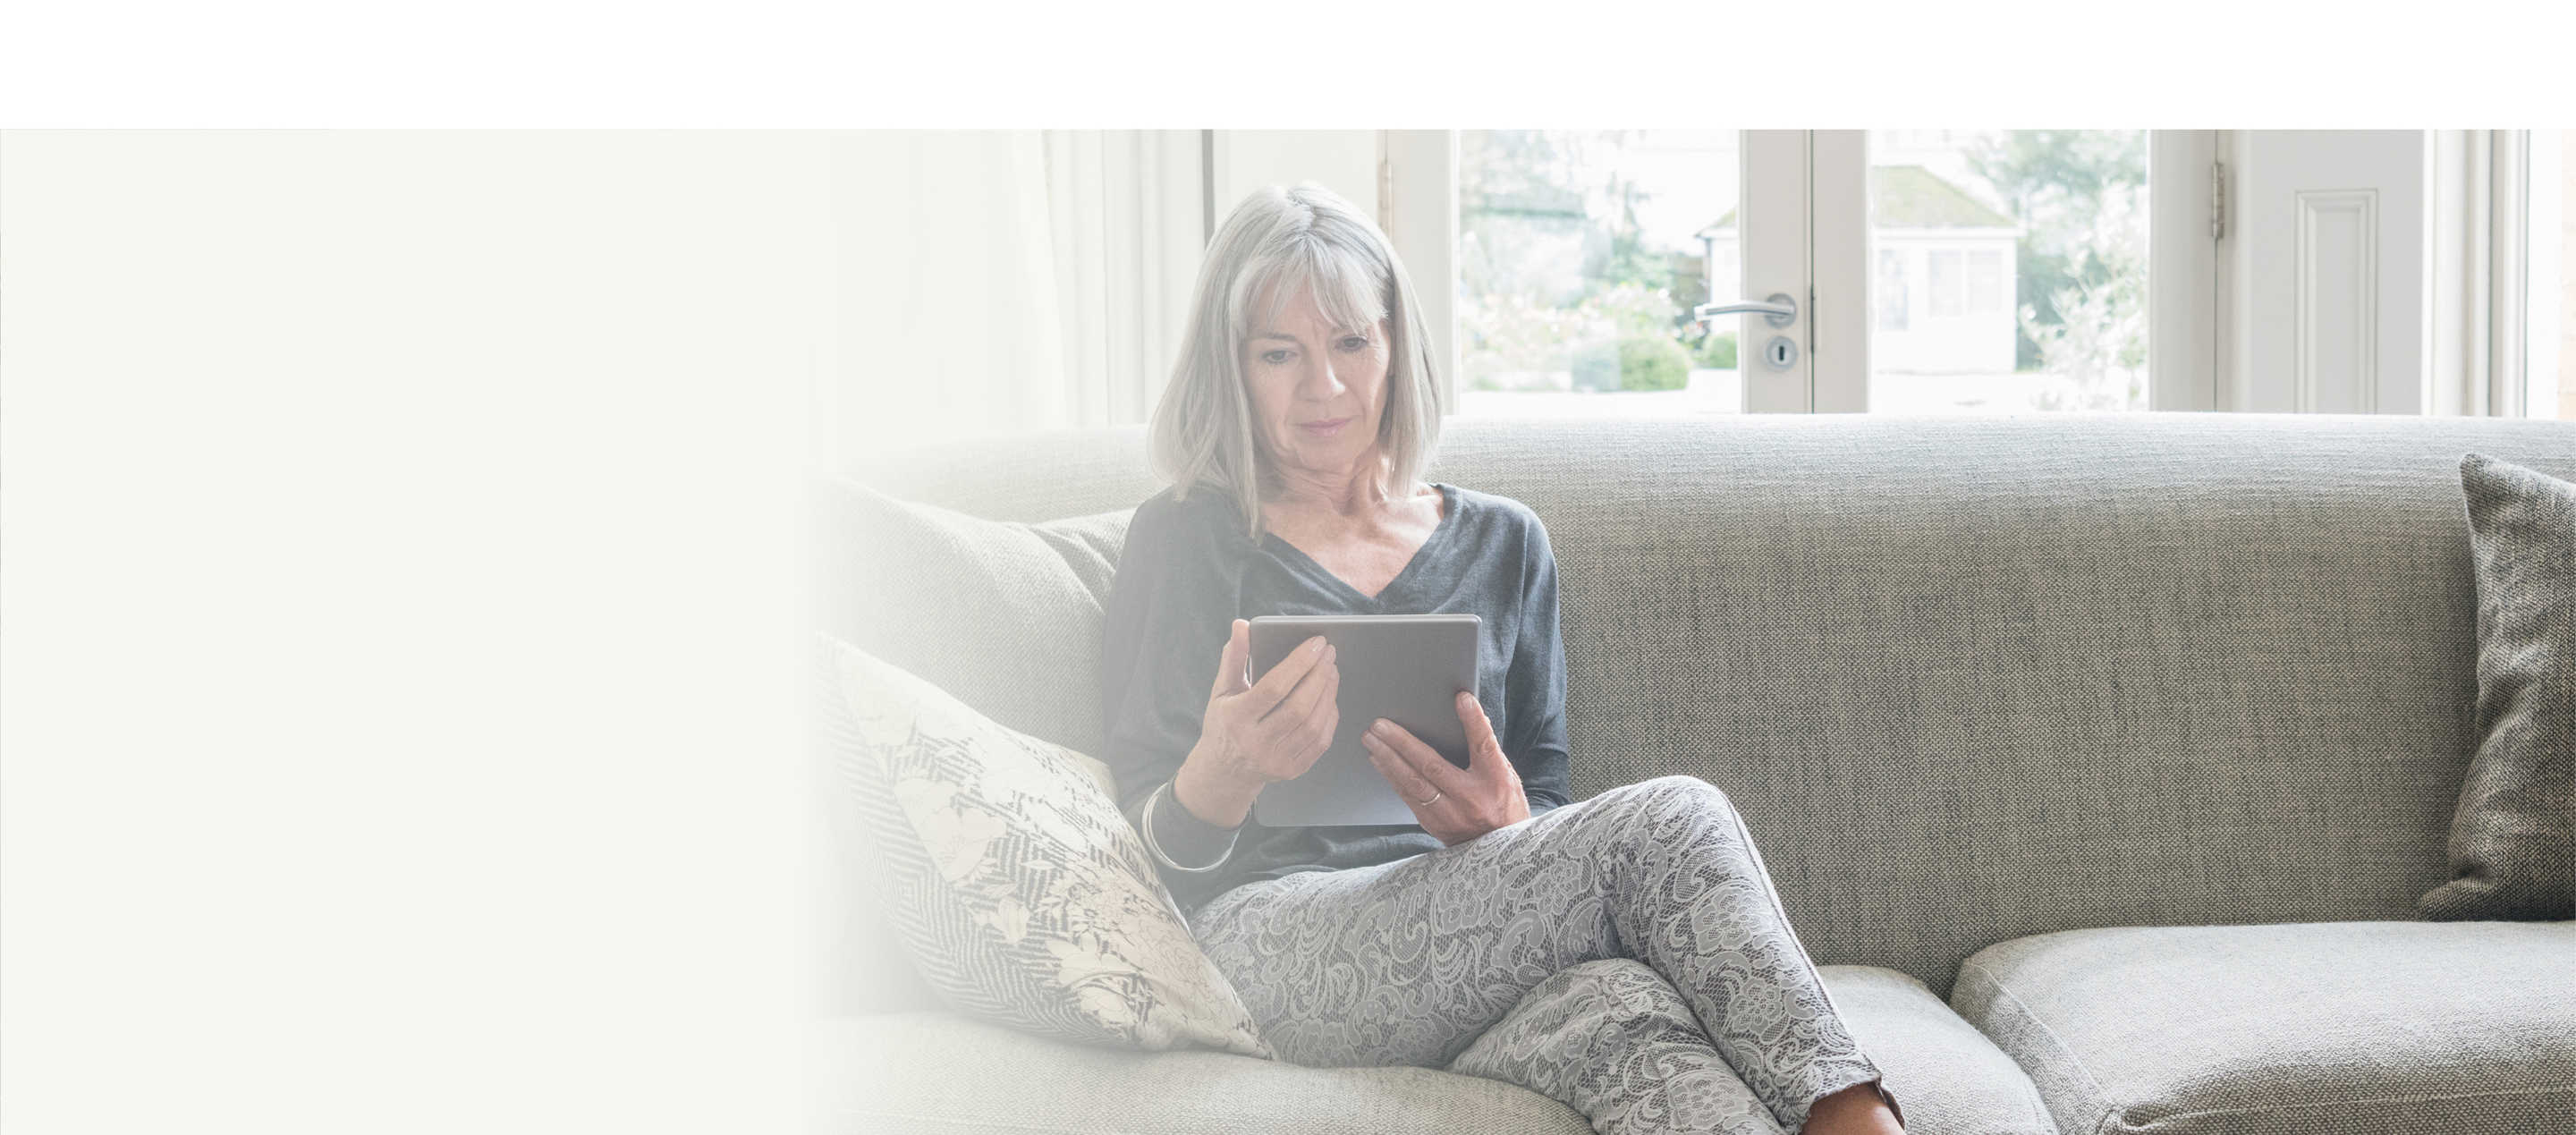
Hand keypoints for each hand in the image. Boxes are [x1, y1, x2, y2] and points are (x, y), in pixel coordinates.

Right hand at [1173, 619, 1339, 827]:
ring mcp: (1276, 760)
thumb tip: (1242, 625)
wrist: (1223, 772)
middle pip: (1299, 707)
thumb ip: (1234, 658)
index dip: (1299, 663)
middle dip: (1319, 675)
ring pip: (1313, 724)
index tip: (1316, 643)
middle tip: (1329, 653)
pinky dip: (1330, 716)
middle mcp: (1255, 743)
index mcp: (1235, 719)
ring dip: (1328, 693)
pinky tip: (1330, 697)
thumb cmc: (1224, 723)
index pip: (1274, 688)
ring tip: (1332, 670)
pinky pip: (1320, 741)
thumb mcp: (1221, 691)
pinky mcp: (1292, 770)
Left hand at [1360, 690, 1529, 846]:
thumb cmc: (1504, 808)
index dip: (1473, 721)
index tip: (1461, 699)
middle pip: (1432, 766)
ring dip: (1388, 760)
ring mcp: (1450, 815)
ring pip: (1412, 783)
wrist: (1498, 853)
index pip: (1484, 746)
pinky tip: (1379, 761)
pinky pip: (1408, 797)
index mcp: (1496, 782)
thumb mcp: (1506, 777)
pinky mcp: (1433, 825)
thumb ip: (1487, 751)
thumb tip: (1469, 715)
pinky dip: (1392, 777)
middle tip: (1380, 725)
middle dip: (1402, 743)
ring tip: (1371, 740)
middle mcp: (1471, 799)